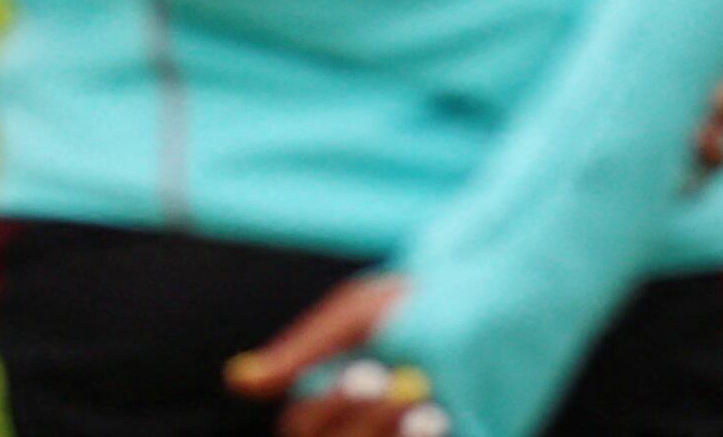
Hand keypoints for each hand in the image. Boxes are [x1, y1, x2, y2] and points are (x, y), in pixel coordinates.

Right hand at [232, 272, 433, 436]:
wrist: (483, 299)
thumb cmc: (408, 302)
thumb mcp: (354, 315)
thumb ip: (301, 351)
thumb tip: (238, 382)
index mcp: (325, 401)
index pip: (304, 426)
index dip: (332, 407)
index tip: (369, 373)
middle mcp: (354, 430)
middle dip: (369, 424)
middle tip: (403, 386)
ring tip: (431, 409)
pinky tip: (444, 419)